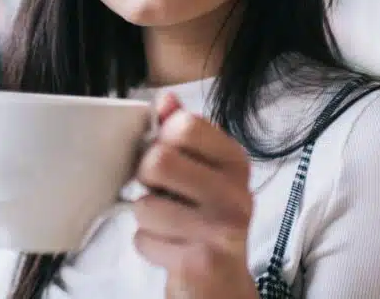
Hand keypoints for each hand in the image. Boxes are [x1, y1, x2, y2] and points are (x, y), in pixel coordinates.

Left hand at [133, 93, 257, 298]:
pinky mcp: (201, 262)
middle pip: (158, 161)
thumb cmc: (205, 216)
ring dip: (146, 216)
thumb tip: (165, 98)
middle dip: (147, 178)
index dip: (162, 138)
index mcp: (235, 161)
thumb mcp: (200, 169)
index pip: (184, 124)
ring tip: (169, 223)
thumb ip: (181, 130)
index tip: (167, 154)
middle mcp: (236, 193)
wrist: (222, 283)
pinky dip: (148, 245)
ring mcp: (221, 229)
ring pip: (144, 205)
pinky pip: (143, 239)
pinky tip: (170, 247)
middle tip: (161, 190)